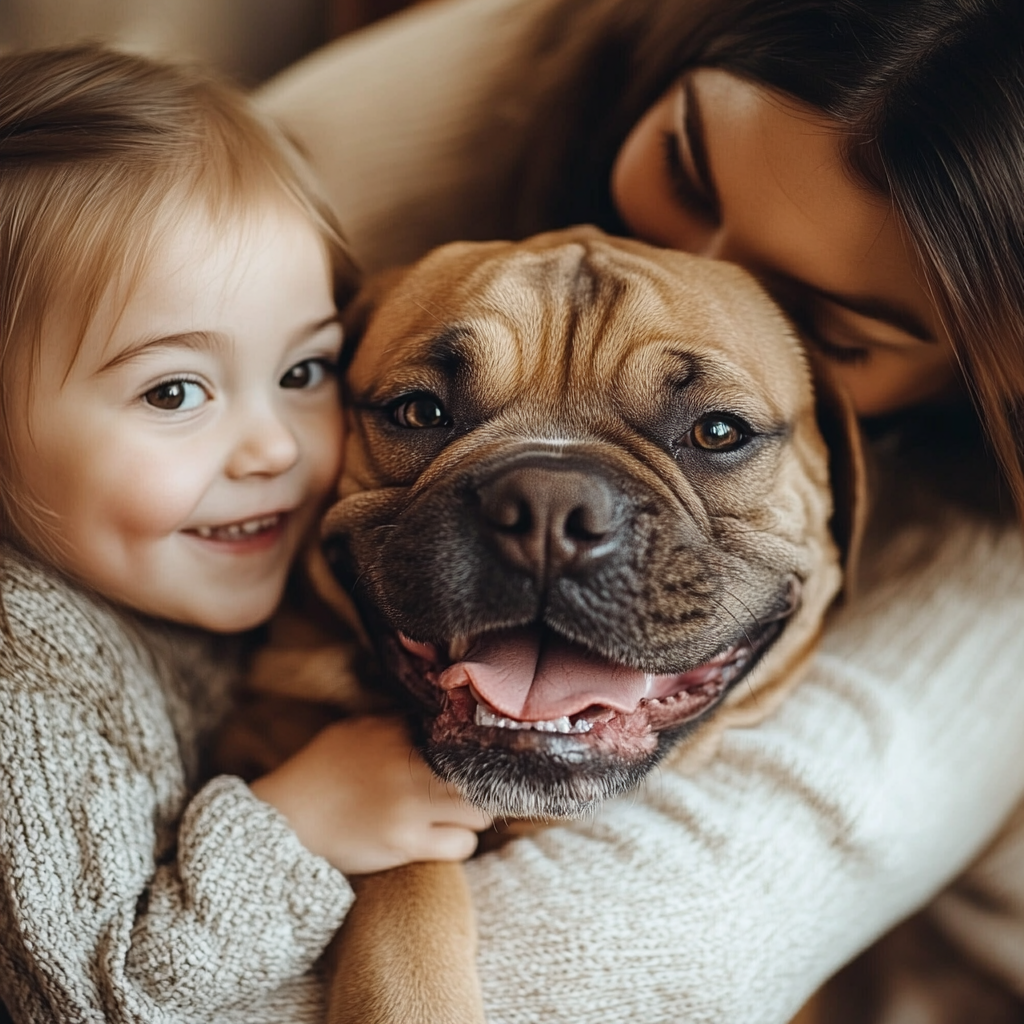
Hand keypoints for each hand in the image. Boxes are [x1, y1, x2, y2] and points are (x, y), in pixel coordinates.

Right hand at [249, 715, 492, 874]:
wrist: (284, 822)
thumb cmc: (319, 773)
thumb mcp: (354, 732)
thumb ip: (393, 725)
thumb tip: (433, 720)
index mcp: (396, 733)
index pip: (459, 731)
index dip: (475, 745)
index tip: (481, 753)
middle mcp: (408, 765)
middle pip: (480, 772)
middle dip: (482, 782)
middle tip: (473, 789)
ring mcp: (409, 805)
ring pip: (479, 811)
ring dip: (474, 815)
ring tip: (457, 815)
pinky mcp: (406, 843)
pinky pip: (461, 844)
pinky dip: (458, 842)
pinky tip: (441, 838)